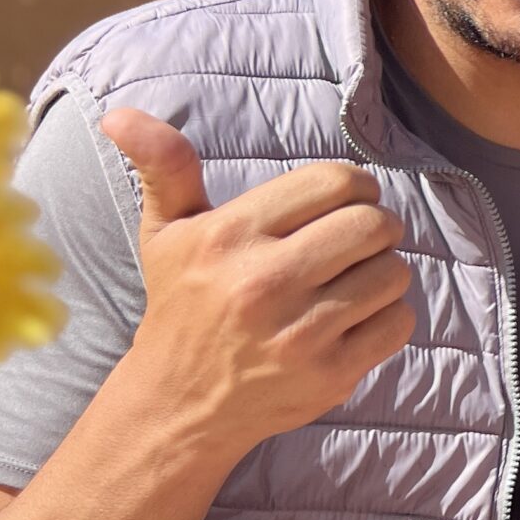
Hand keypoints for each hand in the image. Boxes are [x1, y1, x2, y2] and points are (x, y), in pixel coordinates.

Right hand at [100, 109, 415, 455]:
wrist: (177, 405)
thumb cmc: (182, 305)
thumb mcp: (167, 233)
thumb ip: (164, 167)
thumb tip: (120, 114)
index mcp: (229, 236)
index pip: (335, 182)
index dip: (355, 186)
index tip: (347, 201)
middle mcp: (264, 283)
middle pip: (373, 224)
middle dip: (376, 225)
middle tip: (357, 240)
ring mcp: (299, 334)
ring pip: (392, 272)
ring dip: (384, 270)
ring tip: (353, 278)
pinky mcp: (328, 375)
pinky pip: (399, 322)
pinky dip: (389, 316)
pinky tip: (356, 318)